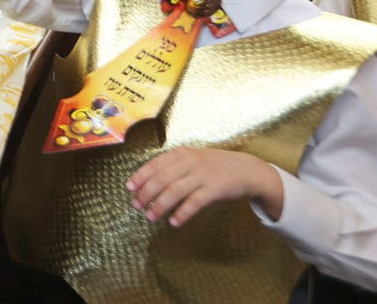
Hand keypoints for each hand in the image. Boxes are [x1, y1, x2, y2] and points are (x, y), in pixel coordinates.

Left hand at [127, 147, 283, 226]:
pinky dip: (182, 213)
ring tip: (150, 217)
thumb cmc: (213, 167)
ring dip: (160, 205)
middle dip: (146, 193)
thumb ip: (172, 168)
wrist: (246, 170)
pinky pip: (195, 202)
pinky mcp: (215, 189)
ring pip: (175, 191)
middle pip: (161, 178)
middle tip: (136, 206)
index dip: (140, 176)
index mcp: (181, 154)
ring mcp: (203, 175)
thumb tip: (146, 184)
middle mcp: (190, 162)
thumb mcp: (192, 160)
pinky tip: (174, 222)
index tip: (129, 188)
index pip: (155, 164)